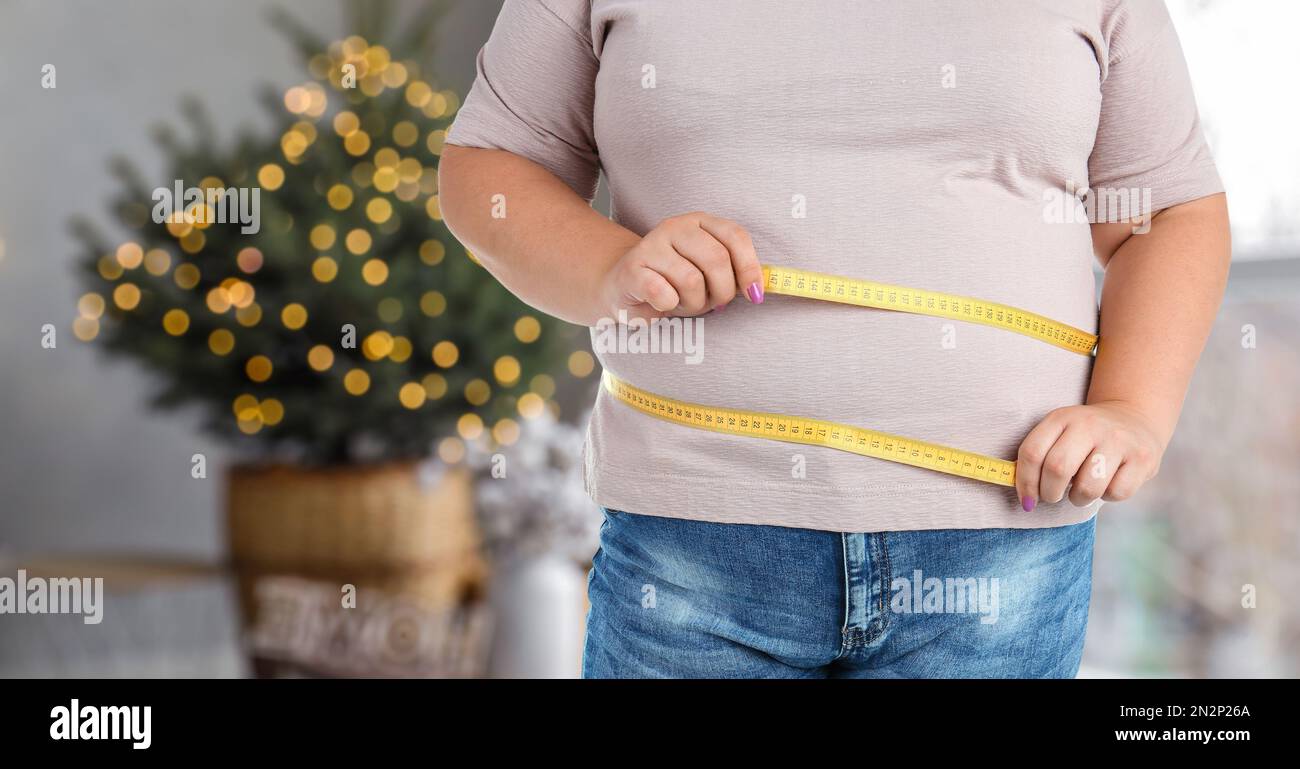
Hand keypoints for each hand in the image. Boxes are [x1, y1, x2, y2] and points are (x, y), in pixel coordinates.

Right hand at [597, 212, 764, 319]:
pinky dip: (670, 306)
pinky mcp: (631, 270)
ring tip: (682, 303)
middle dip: (721, 292)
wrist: (626, 287)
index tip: (755, 295)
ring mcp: (650, 245)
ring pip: (692, 281)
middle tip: (712, 304)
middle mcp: (675, 226)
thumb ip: (734, 271)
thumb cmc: (675, 282)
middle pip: (717, 260)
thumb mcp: (709, 272)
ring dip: (693, 304)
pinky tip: (662, 304)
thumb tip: (761, 288)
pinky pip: (664, 293)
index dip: (750, 268)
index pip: (735, 236)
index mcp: (700, 221)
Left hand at [1015, 401, 1164, 510]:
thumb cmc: (1086, 438)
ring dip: (1079, 499)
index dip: (1025, 483)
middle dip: (1050, 493)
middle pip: (1057, 468)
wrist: (1134, 418)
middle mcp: (1089, 424)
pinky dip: (1107, 496)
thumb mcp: (1060, 433)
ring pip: (1088, 486)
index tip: (1028, 500)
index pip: (1032, 453)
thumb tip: (1026, 499)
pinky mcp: (1142, 457)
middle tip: (1053, 496)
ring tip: (1081, 490)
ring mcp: (1118, 440)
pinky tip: (1108, 483)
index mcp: (1061, 417)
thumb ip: (1039, 458)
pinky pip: (1116, 492)